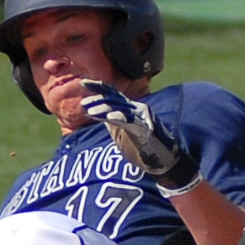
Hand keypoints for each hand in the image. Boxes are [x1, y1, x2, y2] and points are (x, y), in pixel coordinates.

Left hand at [79, 79, 200, 193]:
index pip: (112, 93)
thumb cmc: (140, 147)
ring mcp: (143, 117)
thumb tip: (94, 111)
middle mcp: (136, 108)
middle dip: (98, 100)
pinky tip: (110, 118)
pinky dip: (121, 118)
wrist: (162, 160)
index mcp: (130, 107)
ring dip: (105, 110)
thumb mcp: (120, 131)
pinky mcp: (147, 129)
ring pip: (121, 109)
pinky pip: (132, 122)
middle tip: (83, 104)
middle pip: (115, 99)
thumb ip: (111, 120)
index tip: (82, 83)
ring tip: (91, 111)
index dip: (98, 87)